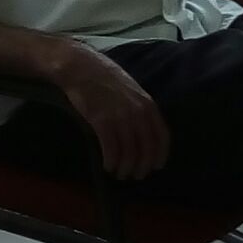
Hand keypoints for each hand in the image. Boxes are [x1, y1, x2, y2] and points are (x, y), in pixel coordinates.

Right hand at [48, 42, 170, 180]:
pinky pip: (111, 149)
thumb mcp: (131, 90)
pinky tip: (107, 166)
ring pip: (129, 152)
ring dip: (125, 167)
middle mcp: (137, 113)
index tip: (156, 166)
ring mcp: (120, 117)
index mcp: (148, 104)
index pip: (162, 137)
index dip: (160, 155)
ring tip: (120, 174)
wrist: (80, 67)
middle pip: (146, 148)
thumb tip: (144, 129)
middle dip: (142, 166)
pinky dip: (111, 161)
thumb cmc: (103, 77)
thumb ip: (140, 107)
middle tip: (135, 175)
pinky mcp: (101, 121)